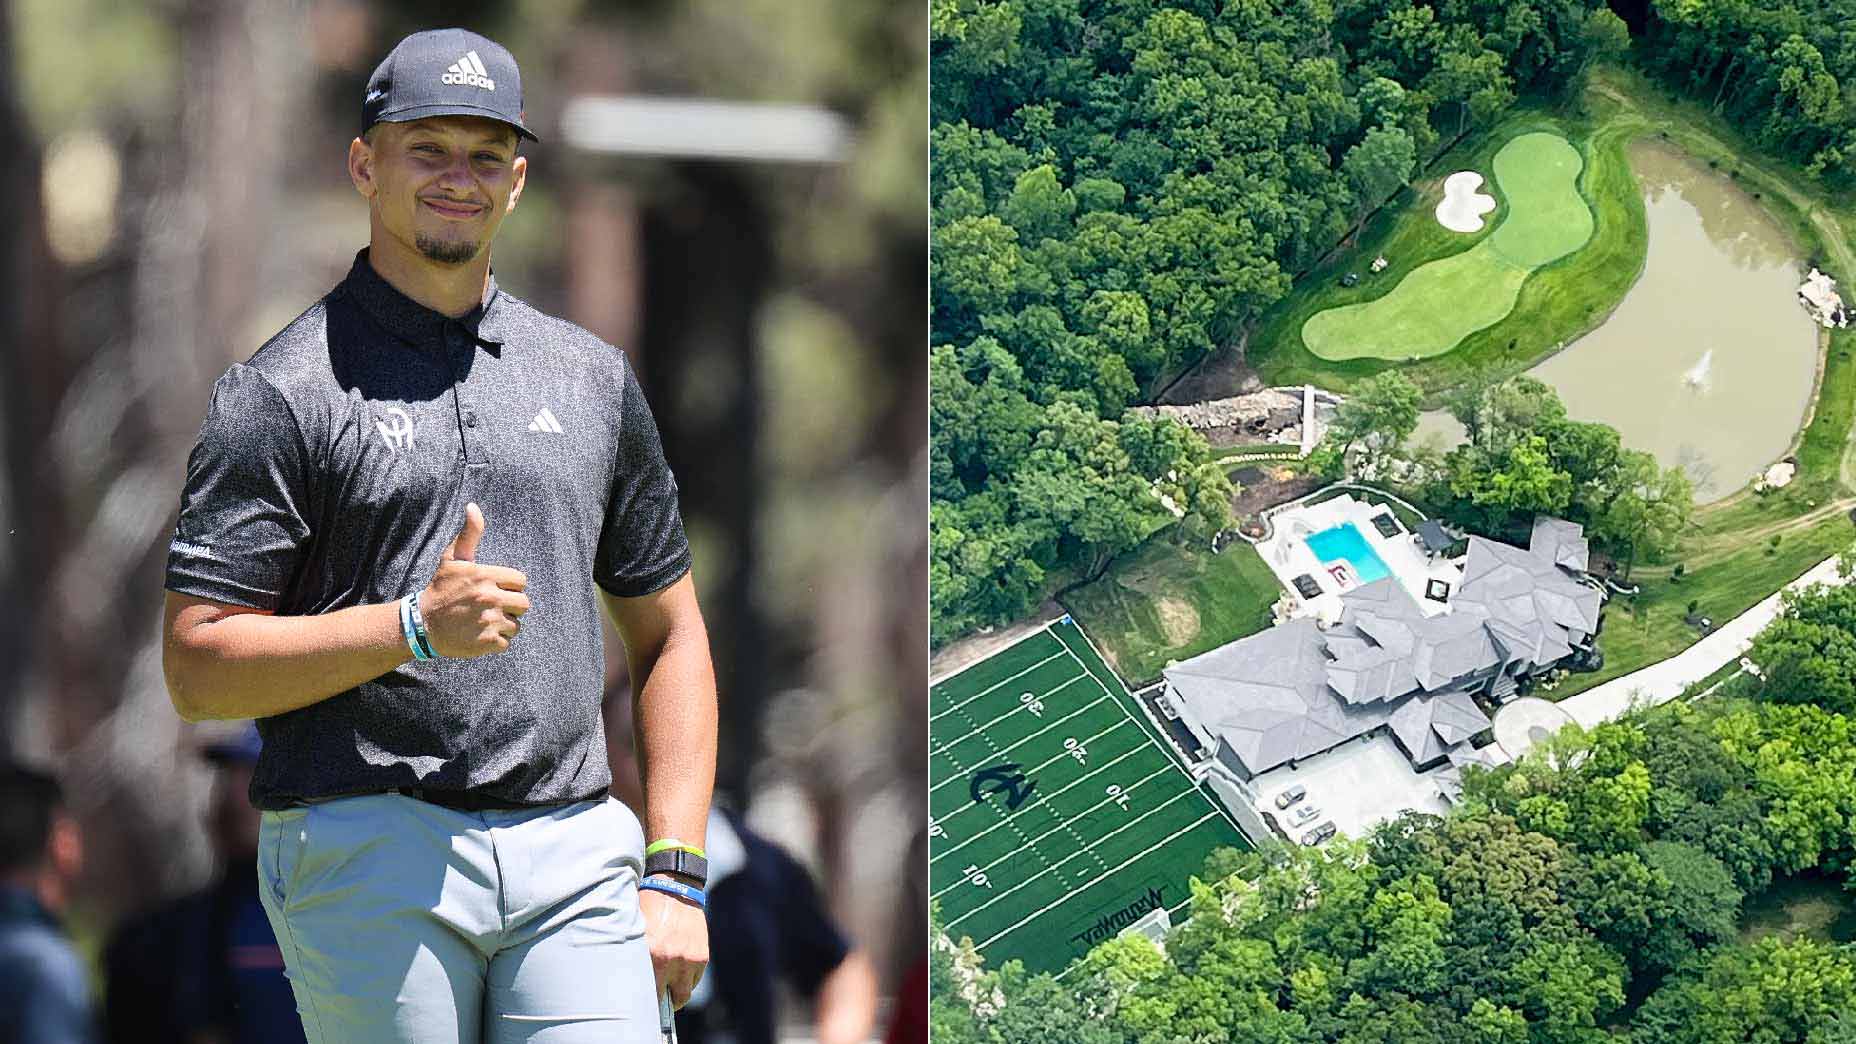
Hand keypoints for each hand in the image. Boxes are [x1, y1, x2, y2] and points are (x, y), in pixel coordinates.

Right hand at [420, 503, 529, 656]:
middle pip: (524, 604)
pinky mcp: (487, 642)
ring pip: (516, 625)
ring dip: (503, 625)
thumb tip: (473, 506)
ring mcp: (489, 621)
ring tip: (483, 621)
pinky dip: (495, 642)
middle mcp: (489, 597)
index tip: (494, 589)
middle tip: (491, 607)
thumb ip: (469, 534)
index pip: (520, 581)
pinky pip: (506, 642)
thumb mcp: (452, 559)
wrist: (421, 625)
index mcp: (485, 575)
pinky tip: (479, 635)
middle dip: (511, 606)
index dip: (510, 586)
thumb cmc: (441, 589)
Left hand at [639, 884, 708, 1008]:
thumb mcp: (634, 931)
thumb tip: (623, 981)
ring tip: (666, 987)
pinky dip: (686, 980)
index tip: (638, 1007)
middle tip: (652, 1000)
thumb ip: (632, 956)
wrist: (675, 889)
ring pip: (683, 995)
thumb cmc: (648, 909)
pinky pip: (694, 980)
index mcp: (649, 953)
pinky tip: (678, 970)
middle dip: (659, 1003)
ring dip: (674, 994)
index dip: (641, 1004)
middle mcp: (669, 959)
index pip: (645, 993)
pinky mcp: (701, 956)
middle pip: (665, 1000)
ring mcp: (688, 959)